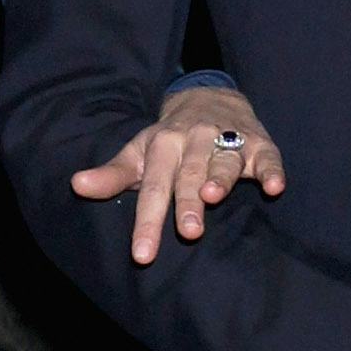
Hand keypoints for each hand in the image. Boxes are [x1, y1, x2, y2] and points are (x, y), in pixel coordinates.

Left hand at [70, 84, 286, 263]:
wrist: (210, 96)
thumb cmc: (169, 139)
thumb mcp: (139, 153)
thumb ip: (113, 175)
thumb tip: (76, 185)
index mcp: (163, 145)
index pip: (153, 188)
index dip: (147, 222)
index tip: (142, 254)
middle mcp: (195, 140)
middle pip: (189, 176)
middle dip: (187, 203)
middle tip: (188, 233)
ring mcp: (228, 139)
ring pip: (224, 161)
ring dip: (221, 178)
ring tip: (214, 197)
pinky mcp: (259, 144)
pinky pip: (267, 157)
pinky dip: (271, 170)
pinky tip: (275, 186)